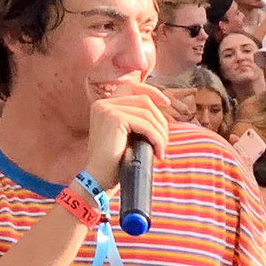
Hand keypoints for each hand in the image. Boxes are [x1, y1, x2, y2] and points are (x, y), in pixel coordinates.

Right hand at [80, 74, 171, 193]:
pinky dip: (157, 138)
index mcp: (103, 105)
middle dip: (160, 120)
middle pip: (144, 100)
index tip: (166, 104)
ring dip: (160, 132)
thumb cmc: (113, 161)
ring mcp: (107, 109)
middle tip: (164, 142)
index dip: (152, 91)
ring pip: (147, 112)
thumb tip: (162, 109)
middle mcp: (103, 103)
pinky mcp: (114, 118)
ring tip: (161, 149)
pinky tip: (158, 152)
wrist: (98, 179)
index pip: (131, 86)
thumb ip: (135, 118)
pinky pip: (145, 124)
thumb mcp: (125, 134)